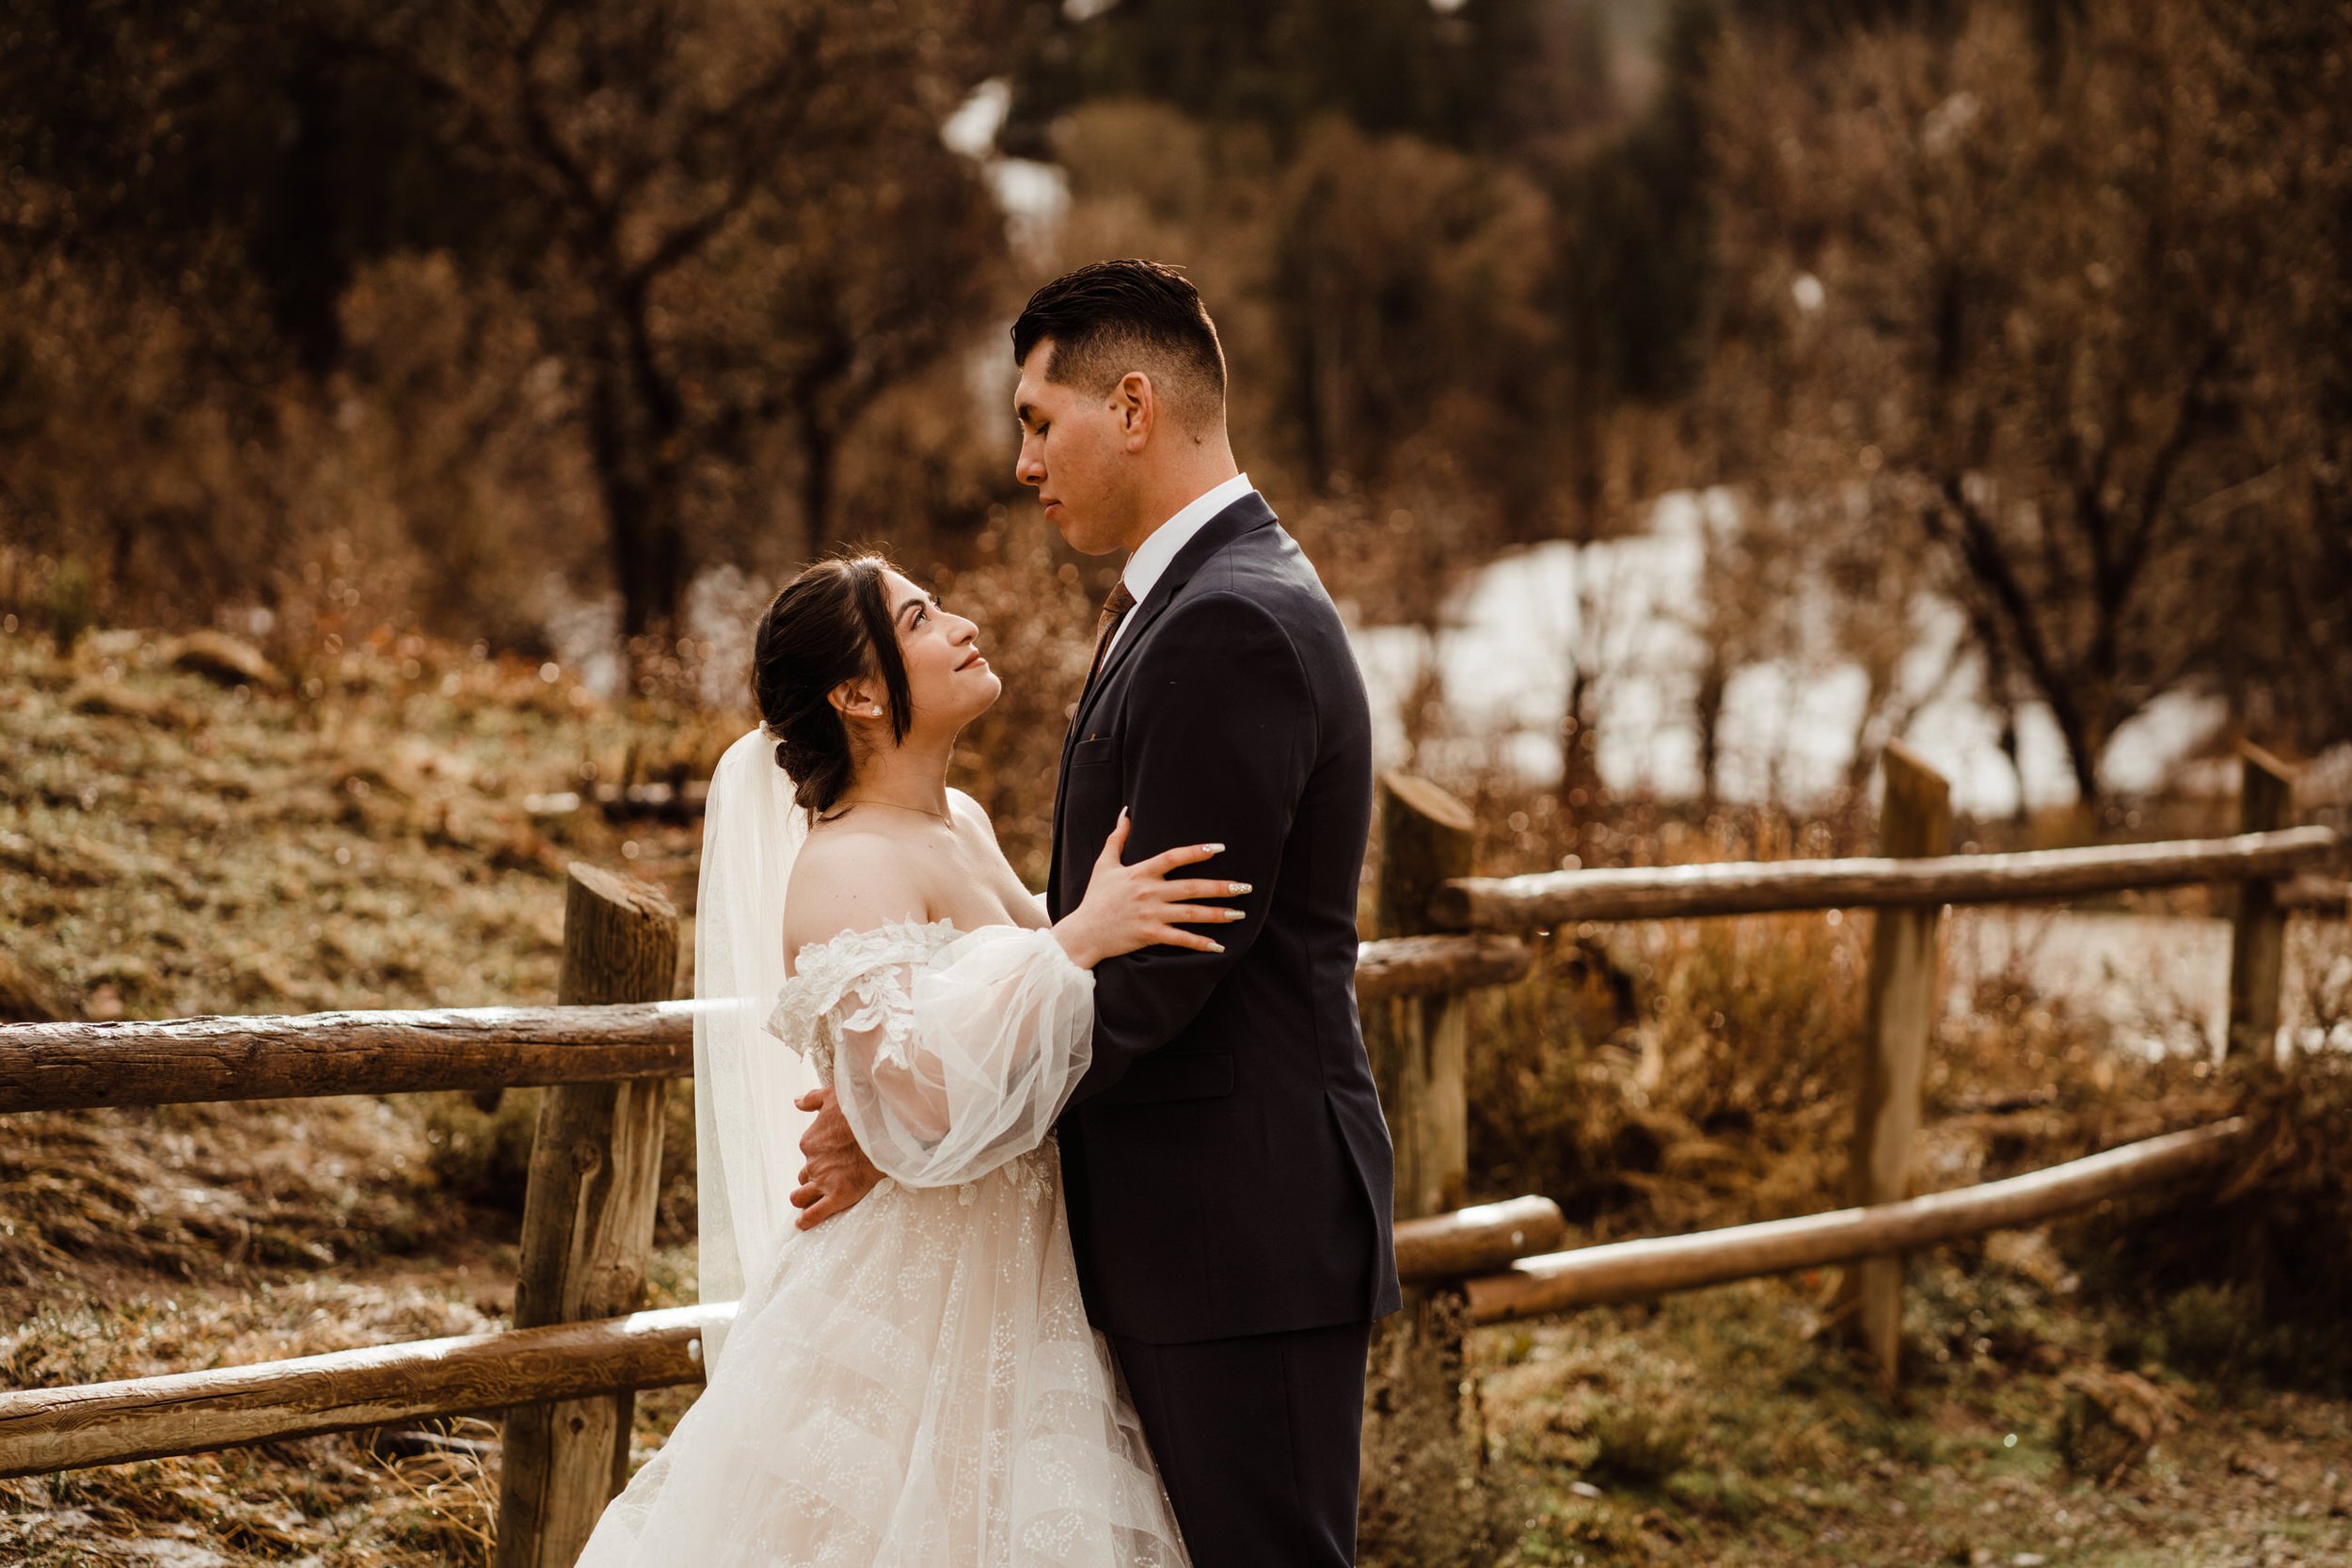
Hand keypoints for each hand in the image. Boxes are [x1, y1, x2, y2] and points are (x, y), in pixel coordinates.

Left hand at [791, 1086, 881, 1228]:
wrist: (885, 1126)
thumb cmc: (861, 1108)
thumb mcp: (833, 1095)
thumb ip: (812, 1099)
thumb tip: (797, 1102)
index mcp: (810, 1141)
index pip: (807, 1155)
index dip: (818, 1157)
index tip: (832, 1156)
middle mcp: (813, 1162)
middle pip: (804, 1176)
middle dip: (812, 1179)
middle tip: (829, 1178)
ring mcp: (824, 1180)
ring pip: (802, 1196)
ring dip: (804, 1199)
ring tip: (808, 1203)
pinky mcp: (839, 1195)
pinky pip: (815, 1214)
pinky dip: (807, 1220)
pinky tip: (803, 1224)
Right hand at [1053, 809, 1249, 968]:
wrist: (1083, 933)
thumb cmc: (1095, 898)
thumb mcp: (1104, 864)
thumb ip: (1117, 838)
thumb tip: (1125, 813)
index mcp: (1140, 872)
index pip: (1173, 857)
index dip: (1197, 851)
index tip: (1219, 848)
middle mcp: (1149, 892)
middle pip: (1191, 887)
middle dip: (1221, 887)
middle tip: (1245, 887)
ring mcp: (1151, 915)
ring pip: (1191, 913)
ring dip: (1218, 913)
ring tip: (1240, 913)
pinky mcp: (1150, 935)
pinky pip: (1180, 939)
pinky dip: (1200, 943)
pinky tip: (1219, 944)